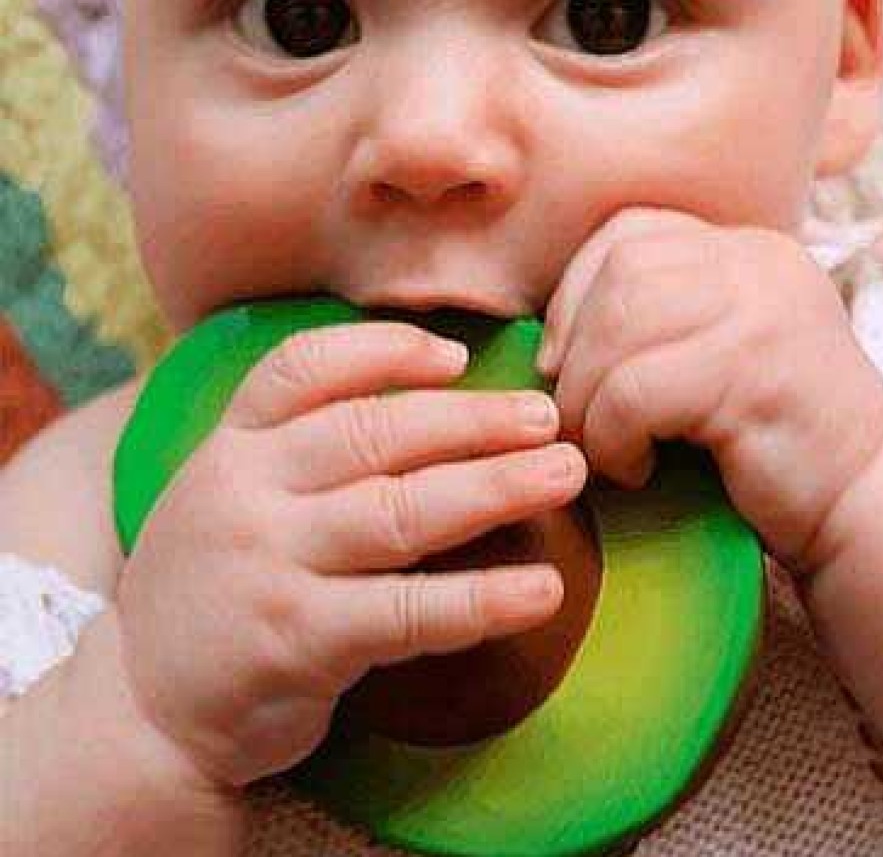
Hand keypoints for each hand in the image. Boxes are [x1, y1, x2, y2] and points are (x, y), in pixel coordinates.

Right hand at [114, 321, 586, 788]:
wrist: (144, 704)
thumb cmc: (214, 582)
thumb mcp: (228, 493)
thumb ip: (299, 448)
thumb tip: (426, 399)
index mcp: (232, 444)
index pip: (302, 368)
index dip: (385, 352)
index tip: (458, 357)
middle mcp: (245, 491)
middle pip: (373, 434)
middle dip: (470, 421)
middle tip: (545, 418)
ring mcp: (269, 565)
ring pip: (398, 512)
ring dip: (493, 488)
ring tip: (564, 474)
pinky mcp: (296, 642)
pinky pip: (405, 612)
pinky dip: (480, 599)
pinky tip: (543, 592)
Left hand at [536, 207, 882, 574]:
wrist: (860, 506)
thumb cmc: (765, 443)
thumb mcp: (713, 356)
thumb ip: (653, 324)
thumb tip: (549, 343)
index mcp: (746, 252)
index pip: (630, 232)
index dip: (573, 292)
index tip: (560, 358)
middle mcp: (758, 265)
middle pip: (619, 272)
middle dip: (572, 349)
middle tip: (571, 413)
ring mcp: (762, 314)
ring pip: (619, 327)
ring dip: (584, 397)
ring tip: (598, 446)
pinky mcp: (755, 375)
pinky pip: (636, 391)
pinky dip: (613, 437)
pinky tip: (636, 469)